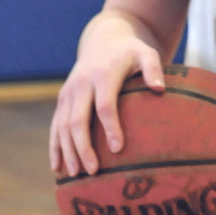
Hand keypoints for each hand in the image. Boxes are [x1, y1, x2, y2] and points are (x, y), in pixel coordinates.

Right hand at [49, 33, 163, 177]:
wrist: (104, 39)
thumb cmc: (131, 51)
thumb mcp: (146, 53)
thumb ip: (153, 69)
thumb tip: (160, 88)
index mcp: (103, 75)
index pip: (105, 105)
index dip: (110, 127)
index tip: (118, 149)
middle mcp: (81, 84)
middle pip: (78, 120)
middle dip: (83, 147)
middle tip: (92, 171)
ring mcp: (68, 92)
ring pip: (63, 125)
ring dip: (68, 151)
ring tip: (76, 175)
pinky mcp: (62, 99)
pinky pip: (56, 125)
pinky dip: (55, 146)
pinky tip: (58, 167)